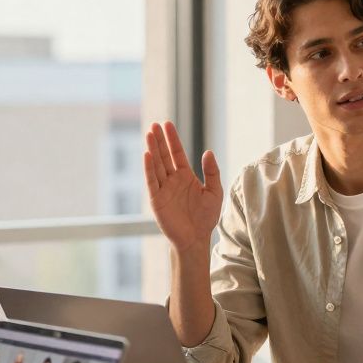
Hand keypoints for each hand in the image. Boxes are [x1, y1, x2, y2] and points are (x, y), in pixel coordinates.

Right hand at [143, 122, 222, 254]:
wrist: (196, 239)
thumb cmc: (206, 217)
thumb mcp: (214, 192)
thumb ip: (212, 172)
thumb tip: (208, 151)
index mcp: (186, 176)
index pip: (177, 153)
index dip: (172, 139)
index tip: (167, 124)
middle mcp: (173, 180)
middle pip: (164, 156)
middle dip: (160, 140)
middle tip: (154, 124)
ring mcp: (163, 189)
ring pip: (156, 165)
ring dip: (153, 150)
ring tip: (149, 134)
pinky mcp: (157, 200)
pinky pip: (152, 181)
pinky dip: (149, 168)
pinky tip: (147, 154)